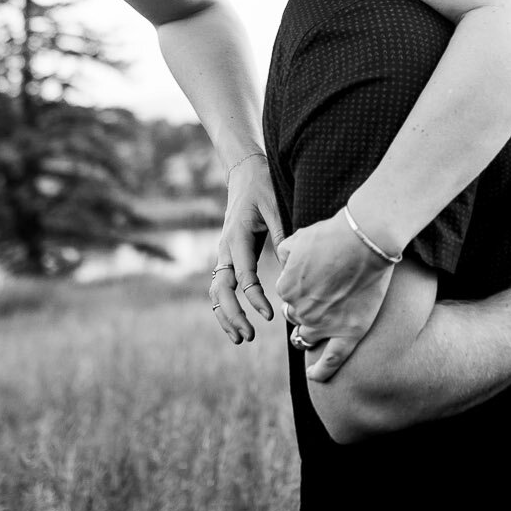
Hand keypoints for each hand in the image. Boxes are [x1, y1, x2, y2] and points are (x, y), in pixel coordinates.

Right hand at [209, 153, 283, 342]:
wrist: (245, 172)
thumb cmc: (263, 187)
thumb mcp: (277, 207)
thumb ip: (283, 236)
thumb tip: (293, 267)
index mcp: (236, 238)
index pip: (243, 277)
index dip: (255, 298)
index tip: (270, 315)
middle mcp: (225, 249)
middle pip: (220, 290)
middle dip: (232, 316)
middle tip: (248, 337)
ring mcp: (223, 253)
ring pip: (216, 291)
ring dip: (225, 316)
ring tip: (240, 338)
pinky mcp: (228, 256)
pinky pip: (221, 285)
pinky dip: (226, 305)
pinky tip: (236, 322)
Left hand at [275, 209, 395, 382]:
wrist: (365, 240)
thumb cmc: (333, 234)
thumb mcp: (298, 237)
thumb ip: (285, 252)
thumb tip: (284, 261)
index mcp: (286, 288)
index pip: (286, 295)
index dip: (299, 287)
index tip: (313, 279)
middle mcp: (301, 310)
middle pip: (296, 316)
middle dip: (304, 309)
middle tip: (321, 298)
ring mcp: (324, 325)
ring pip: (308, 337)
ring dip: (309, 334)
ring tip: (316, 332)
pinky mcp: (349, 333)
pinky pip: (331, 360)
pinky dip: (321, 371)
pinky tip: (315, 377)